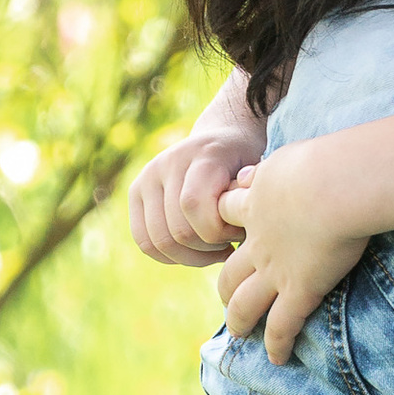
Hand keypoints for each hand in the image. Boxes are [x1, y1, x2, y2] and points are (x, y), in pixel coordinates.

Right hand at [129, 127, 253, 264]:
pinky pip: (144, 241)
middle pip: (178, 230)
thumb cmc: (247, 164)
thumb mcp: (258, 176)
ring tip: (214, 250)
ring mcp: (147, 176)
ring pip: (160, 241)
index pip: (193, 205)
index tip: (239, 232)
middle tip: (229, 244)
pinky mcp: (136, 192)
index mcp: (202, 154)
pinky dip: (170, 256)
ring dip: (191, 257)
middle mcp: (168, 162)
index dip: (218, 232)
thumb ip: (249, 200)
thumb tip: (241, 230)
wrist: (223, 137)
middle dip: (208, 249)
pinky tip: (195, 252)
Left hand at [216, 137, 370, 364]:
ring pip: (246, 304)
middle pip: (230, 270)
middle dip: (226, 288)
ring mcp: (276, 270)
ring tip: (240, 334)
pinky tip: (277, 359)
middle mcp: (259, 243)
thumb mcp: (287, 156)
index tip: (228, 231)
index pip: (229, 213)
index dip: (224, 222)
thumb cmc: (323, 161)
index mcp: (256, 205)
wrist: (336, 184)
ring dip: (241, 321)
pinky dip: (278, 345)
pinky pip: (283, 325)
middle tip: (227, 299)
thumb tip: (255, 172)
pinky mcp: (300, 291)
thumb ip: (272, 169)